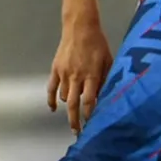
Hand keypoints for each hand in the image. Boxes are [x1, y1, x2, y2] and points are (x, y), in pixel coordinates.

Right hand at [48, 16, 114, 133]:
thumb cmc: (98, 44)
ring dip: (70, 107)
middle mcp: (77, 77)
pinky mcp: (55, 69)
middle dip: (76, 121)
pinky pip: (51, 88)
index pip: (90, 101)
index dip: (89, 116)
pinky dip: (51, 99)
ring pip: (65, 97)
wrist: (80, 27)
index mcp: (92, 75)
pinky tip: (53, 108)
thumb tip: (106, 97)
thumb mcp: (108, 61)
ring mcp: (64, 73)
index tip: (91, 126)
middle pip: (74, 105)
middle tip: (77, 133)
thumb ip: (107, 79)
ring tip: (74, 116)